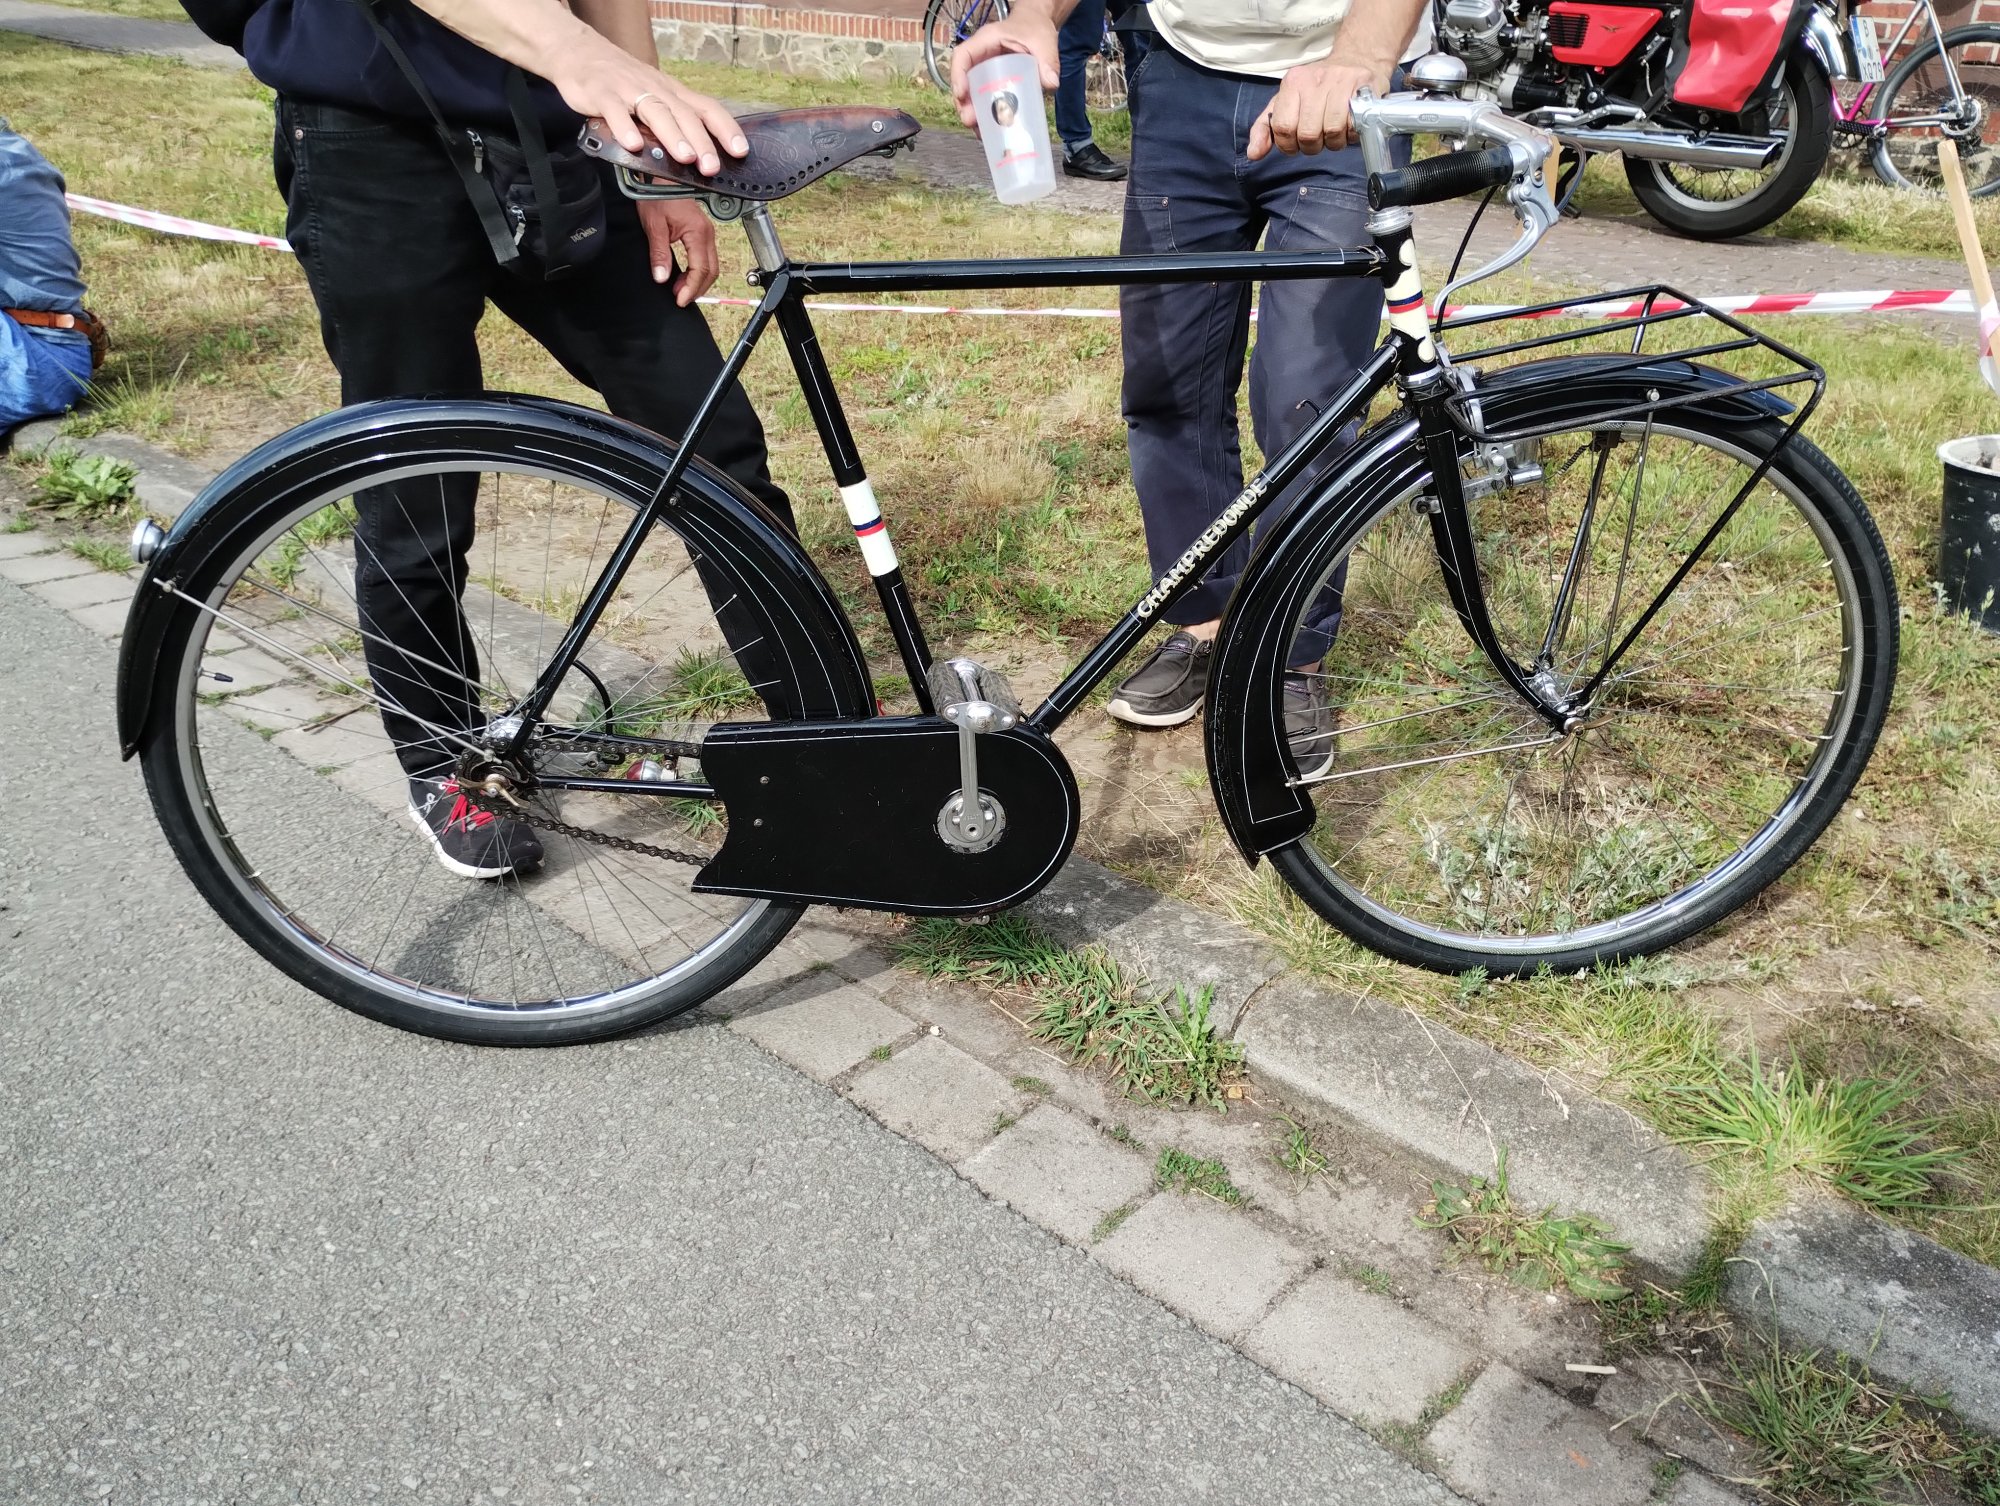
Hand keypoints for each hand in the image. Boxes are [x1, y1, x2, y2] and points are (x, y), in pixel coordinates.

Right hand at [547, 36, 746, 173]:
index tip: (741, 150)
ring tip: (685, 156)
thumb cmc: (621, 80)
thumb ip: (670, 122)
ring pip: (655, 111)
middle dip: (701, 141)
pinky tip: (633, 145)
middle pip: (683, 114)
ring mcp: (628, 90)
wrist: (579, 52)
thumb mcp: (653, 95)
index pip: (705, 107)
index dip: (725, 128)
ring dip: (672, 135)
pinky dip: (624, 128)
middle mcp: (654, 89)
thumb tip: (694, 155)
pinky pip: (614, 111)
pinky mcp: (601, 94)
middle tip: (712, 166)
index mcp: (670, 92)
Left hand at [638, 199, 716, 303]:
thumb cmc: (657, 195)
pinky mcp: (703, 233)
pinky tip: (683, 277)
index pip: (700, 270)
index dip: (690, 289)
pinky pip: (706, 258)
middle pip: (711, 272)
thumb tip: (662, 277)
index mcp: (698, 233)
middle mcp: (708, 234)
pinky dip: (697, 272)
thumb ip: (659, 253)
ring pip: (711, 267)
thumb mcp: (654, 225)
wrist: (663, 177)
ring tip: (679, 290)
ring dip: (697, 282)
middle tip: (679, 299)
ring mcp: (708, 233)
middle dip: (696, 289)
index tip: (679, 300)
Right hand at [948, 11, 1059, 127]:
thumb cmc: (1035, 27)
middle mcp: (982, 55)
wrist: (1038, 24)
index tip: (962, 95)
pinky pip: (984, 97)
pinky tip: (990, 129)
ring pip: (971, 92)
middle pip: (963, 79)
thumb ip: (1048, 60)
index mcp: (987, 40)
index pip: (963, 55)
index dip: (958, 75)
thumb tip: (1051, 84)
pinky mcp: (993, 81)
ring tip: (979, 131)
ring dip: (973, 112)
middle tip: (970, 121)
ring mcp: (986, 69)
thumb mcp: (1043, 41)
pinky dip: (985, 114)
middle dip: (964, 102)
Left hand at [1248, 57, 1391, 158]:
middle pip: (1308, 133)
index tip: (1296, 144)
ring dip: (1334, 142)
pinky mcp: (1360, 84)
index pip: (1283, 127)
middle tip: (1318, 139)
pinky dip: (1350, 134)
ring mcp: (1338, 79)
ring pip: (1332, 131)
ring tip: (1334, 134)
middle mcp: (1313, 79)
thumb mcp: (1285, 104)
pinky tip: (1348, 126)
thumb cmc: (1317, 89)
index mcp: (1292, 83)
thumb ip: (1265, 129)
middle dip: (1313, 146)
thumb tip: (1253, 154)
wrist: (1353, 60)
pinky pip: (1352, 124)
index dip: (1289, 145)